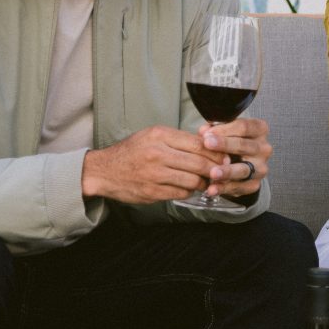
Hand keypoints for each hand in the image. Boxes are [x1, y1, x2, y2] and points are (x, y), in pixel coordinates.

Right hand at [81, 126, 226, 204]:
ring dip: (203, 183)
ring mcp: (154, 174)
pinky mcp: (152, 192)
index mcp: (159, 135)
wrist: (104, 171)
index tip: (224, 157)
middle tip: (221, 172)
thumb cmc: (132, 152)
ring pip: (193, 180)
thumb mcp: (152, 136)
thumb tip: (210, 145)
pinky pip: (181, 193)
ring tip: (205, 181)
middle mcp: (157, 153)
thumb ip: (179, 139)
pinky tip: (188, 188)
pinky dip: (189, 192)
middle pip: (199, 163)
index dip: (216, 152)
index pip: (198, 143)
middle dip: (215, 169)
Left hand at [198, 117, 272, 198]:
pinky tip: (212, 189)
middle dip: (224, 145)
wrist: (238, 163)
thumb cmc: (231, 142)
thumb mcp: (224, 131)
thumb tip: (204, 131)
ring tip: (213, 173)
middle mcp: (263, 148)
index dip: (225, 129)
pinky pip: (239, 187)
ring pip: (244, 169)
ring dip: (227, 171)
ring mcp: (261, 167)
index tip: (207, 133)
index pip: (244, 127)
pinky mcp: (254, 184)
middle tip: (207, 144)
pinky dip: (224, 188)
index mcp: (259, 130)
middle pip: (244, 145)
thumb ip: (214, 129)